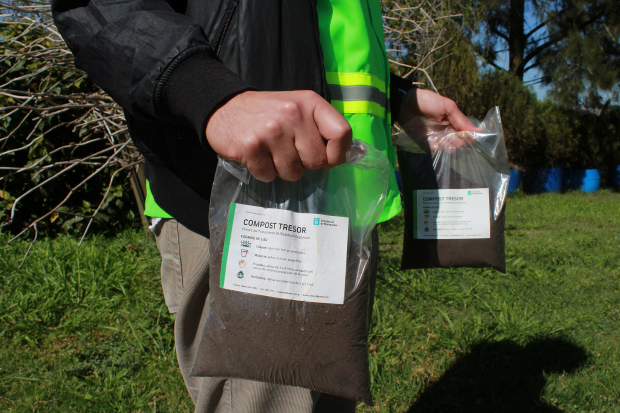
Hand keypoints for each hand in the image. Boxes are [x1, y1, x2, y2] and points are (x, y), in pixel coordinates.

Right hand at [206, 90, 351, 181]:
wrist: (223, 107)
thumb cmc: (267, 112)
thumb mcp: (298, 108)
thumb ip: (321, 127)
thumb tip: (346, 155)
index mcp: (310, 103)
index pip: (342, 133)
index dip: (338, 153)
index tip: (327, 158)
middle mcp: (293, 114)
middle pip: (317, 161)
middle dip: (304, 163)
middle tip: (288, 151)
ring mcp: (271, 130)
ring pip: (293, 172)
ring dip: (282, 169)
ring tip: (271, 152)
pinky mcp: (251, 146)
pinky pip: (269, 176)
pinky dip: (263, 172)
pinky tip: (257, 156)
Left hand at [397, 88, 481, 152]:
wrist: (407, 104)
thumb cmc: (428, 101)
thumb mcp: (448, 106)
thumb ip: (461, 119)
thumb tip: (479, 131)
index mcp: (456, 123)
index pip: (468, 134)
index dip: (471, 136)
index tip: (469, 135)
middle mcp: (449, 133)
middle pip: (462, 144)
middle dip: (462, 142)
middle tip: (456, 136)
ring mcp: (440, 139)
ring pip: (453, 149)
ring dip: (454, 146)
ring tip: (449, 139)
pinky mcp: (429, 145)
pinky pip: (440, 151)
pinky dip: (443, 149)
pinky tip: (442, 143)